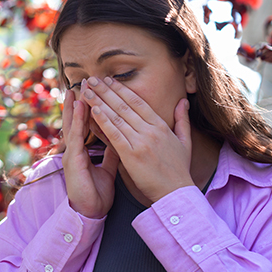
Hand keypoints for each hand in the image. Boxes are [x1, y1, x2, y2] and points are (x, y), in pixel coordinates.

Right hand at [61, 88, 119, 218]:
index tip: (97, 90)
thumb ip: (113, 152)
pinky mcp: (72, 160)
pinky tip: (80, 107)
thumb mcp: (108, 168)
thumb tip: (122, 138)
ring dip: (75, 105)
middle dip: (81, 101)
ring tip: (79, 87)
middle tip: (84, 81)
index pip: (87, 124)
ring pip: (73, 124)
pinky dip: (77, 120)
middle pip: (77, 120)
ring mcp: (72, 153)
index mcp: (84, 150)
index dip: (91, 107)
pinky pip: (75, 136)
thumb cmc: (97, 193)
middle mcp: (76, 149)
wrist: (90, 212)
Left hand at [82, 76, 193, 202]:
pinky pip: (115, 134)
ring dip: (100, 102)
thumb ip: (182, 120)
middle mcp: (151, 130)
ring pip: (117, 117)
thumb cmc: (178, 169)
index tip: (109, 80)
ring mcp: (141, 142)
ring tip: (87, 90)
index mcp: (161, 126)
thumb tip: (183, 102)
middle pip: (124, 106)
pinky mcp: (132, 155)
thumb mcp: (185, 142)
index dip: (122, 90)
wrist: (176, 192)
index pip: (138, 102)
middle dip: (106, 91)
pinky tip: (93, 110)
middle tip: (92, 79)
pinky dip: (103, 121)